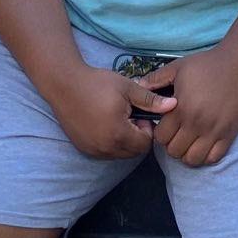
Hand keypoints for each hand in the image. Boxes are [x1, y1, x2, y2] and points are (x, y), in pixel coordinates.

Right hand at [51, 63, 175, 159]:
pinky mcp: (83, 148)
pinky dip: (110, 143)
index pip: (145, 144)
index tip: (138, 113)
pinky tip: (104, 123)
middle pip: (133, 152)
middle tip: (129, 117)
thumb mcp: (127, 88)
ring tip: (117, 119)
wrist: (64, 83)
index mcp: (118, 133)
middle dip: (137, 137)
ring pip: (119, 154)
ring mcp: (92, 150)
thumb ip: (150, 100)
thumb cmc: (97, 83)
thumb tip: (174, 105)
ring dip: (124, 141)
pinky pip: (105, 152)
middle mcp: (105, 147)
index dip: (146, 129)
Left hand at [146, 45, 237, 168]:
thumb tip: (137, 85)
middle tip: (177, 134)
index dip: (159, 134)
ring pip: (193, 159)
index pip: (161, 137)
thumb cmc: (207, 64)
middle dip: (172, 145)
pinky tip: (204, 144)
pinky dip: (206, 156)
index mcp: (181, 108)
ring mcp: (214, 131)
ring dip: (188, 154)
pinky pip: (214, 158)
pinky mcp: (230, 134)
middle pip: (174, 151)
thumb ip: (155, 79)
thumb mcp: (178, 67)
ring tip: (190, 142)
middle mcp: (196, 123)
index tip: (165, 126)